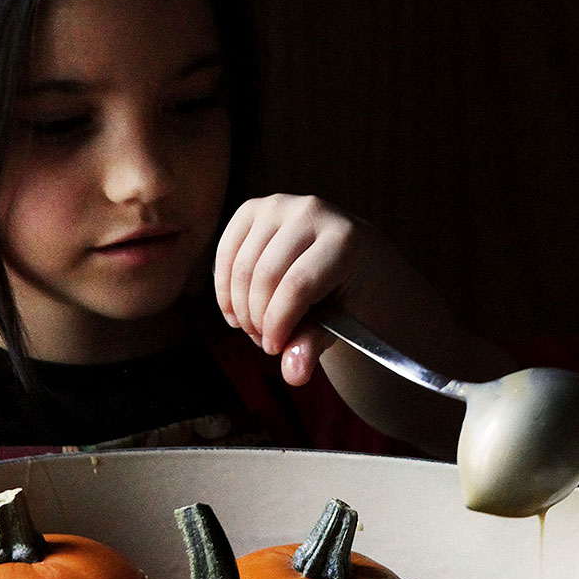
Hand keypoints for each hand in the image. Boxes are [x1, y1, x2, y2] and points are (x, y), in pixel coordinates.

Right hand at [214, 194, 362, 386]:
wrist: (354, 257)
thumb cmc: (349, 292)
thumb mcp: (341, 322)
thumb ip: (314, 344)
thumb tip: (293, 373)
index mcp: (345, 240)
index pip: (297, 286)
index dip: (278, 324)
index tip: (275, 349)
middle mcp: (312, 212)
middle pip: (265, 276)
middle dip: (258, 319)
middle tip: (266, 343)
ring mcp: (281, 205)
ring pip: (241, 266)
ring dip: (240, 308)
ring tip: (256, 328)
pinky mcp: (254, 208)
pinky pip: (226, 253)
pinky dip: (224, 288)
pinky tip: (236, 310)